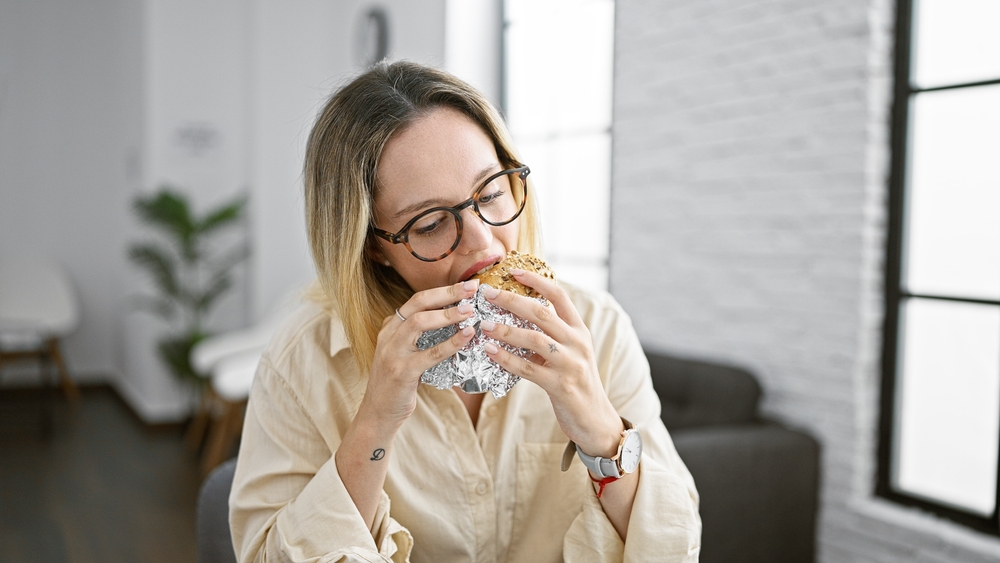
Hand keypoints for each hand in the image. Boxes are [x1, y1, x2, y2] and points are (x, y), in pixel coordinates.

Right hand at [361, 279, 479, 429]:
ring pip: (420, 322)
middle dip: (446, 293)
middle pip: (418, 303)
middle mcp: (389, 335)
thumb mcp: (405, 352)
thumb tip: (457, 321)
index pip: (418, 300)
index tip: (467, 285)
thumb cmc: (399, 382)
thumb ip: (421, 337)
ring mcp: (393, 352)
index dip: (443, 290)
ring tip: (470, 311)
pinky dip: (451, 343)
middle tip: (471, 289)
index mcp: (391, 327)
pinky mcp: (401, 371)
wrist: (379, 412)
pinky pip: (430, 353)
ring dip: (447, 314)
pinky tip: (466, 337)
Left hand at [480, 270, 622, 457]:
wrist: (596, 420)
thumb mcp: (571, 352)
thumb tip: (518, 316)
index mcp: (579, 330)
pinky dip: (506, 358)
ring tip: (483, 324)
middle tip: (487, 293)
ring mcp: (570, 364)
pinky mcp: (560, 386)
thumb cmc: (577, 383)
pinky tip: (490, 351)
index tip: (513, 271)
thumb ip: (552, 335)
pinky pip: (528, 368)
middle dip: (511, 300)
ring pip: (534, 338)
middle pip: (541, 312)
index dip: (536, 281)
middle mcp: (578, 342)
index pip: (559, 296)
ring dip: (505, 329)